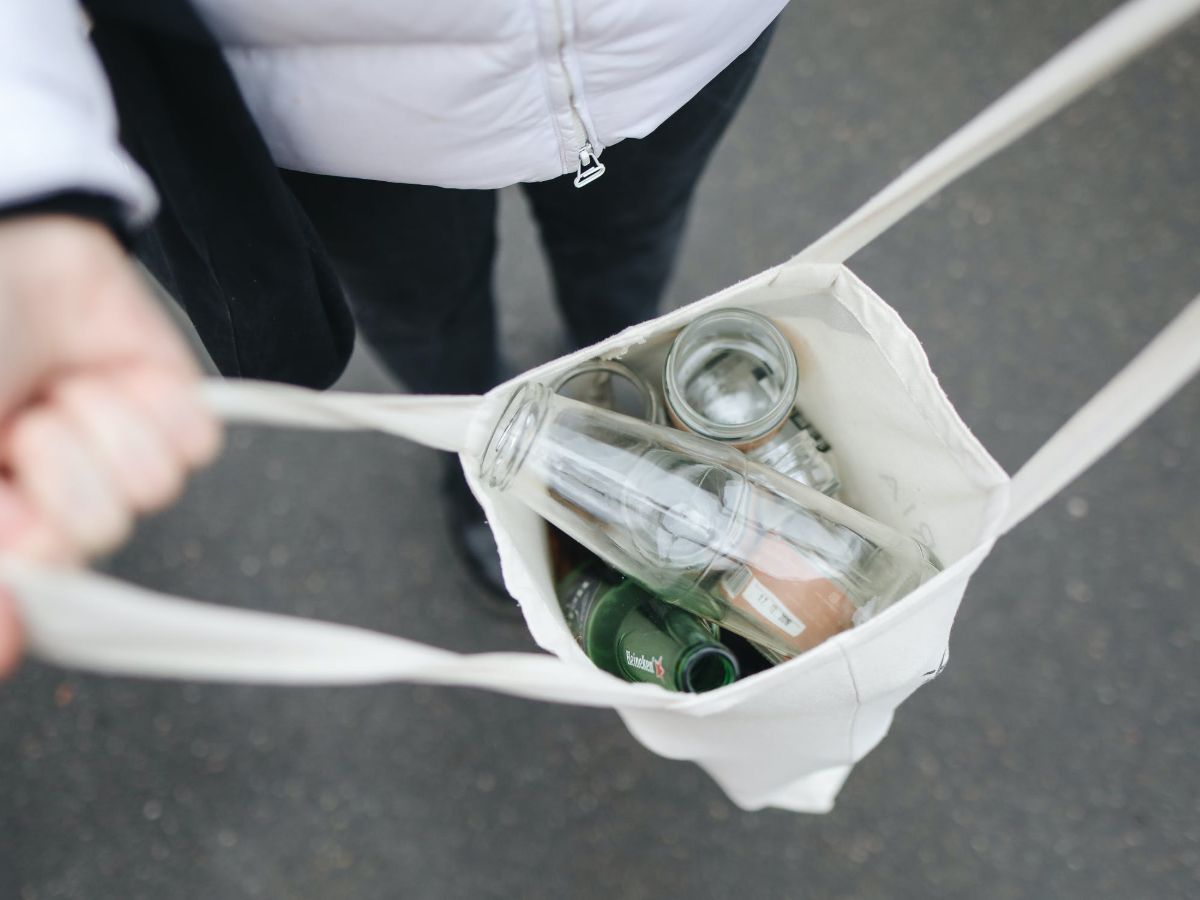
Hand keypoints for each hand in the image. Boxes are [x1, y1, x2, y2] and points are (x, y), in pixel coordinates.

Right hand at [0, 214, 221, 676]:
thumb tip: (9, 650)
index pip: (39, 587)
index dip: (30, 561)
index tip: (12, 511)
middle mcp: (48, 489)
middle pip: (91, 541)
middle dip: (49, 476)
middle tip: (11, 424)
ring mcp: (110, 447)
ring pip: (144, 493)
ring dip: (88, 430)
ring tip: (48, 390)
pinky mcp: (168, 404)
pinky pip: (191, 444)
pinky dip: (146, 404)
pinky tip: (100, 374)